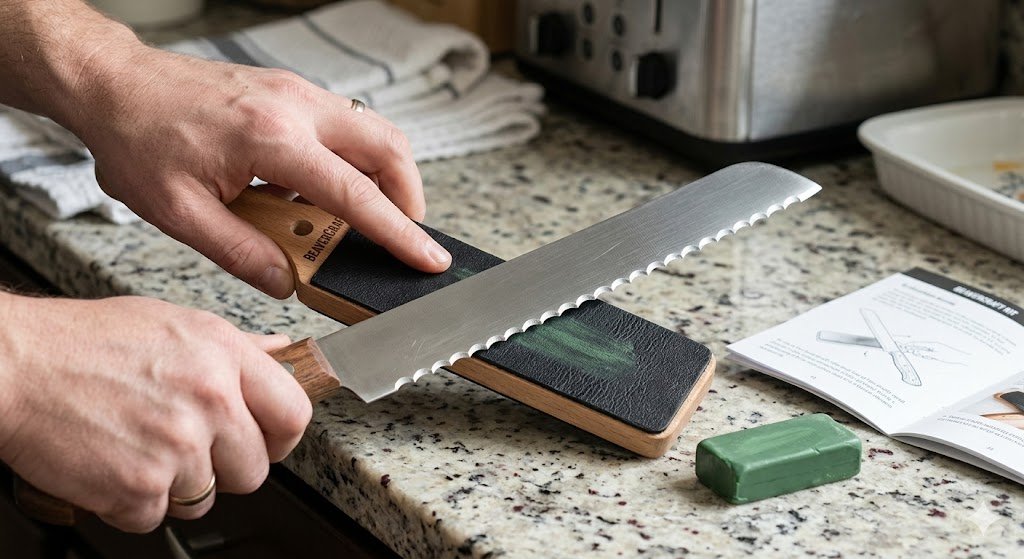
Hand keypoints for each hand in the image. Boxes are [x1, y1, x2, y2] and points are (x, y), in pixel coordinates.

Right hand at [0, 294, 311, 531]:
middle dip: (224, 468)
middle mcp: (210, 400)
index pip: (294, 413)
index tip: (266, 442)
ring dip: (175, 487)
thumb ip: (234, 345)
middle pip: (254, 469)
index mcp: (224, 355)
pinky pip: (155, 517)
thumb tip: (279, 349)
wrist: (12, 366)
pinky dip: (131, 502)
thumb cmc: (82, 342)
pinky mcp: (139, 486)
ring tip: (140, 447)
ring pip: (206, 498)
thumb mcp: (172, 323)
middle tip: (186, 447)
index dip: (281, 437)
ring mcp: (177, 446)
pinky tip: (112, 464)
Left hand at [66, 42, 450, 298]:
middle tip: (399, 234)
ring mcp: (296, 92)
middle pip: (389, 147)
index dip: (399, 231)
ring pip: (373, 131)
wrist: (112, 84)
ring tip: (352, 218)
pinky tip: (312, 191)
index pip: (356, 193)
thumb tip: (286, 281)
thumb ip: (241, 253)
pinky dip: (348, 162)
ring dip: (381, 177)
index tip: (427, 255)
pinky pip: (344, 126)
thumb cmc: (136, 138)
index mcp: (270, 139)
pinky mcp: (289, 91)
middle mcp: (295, 106)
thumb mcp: (179, 213)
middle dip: (407, 196)